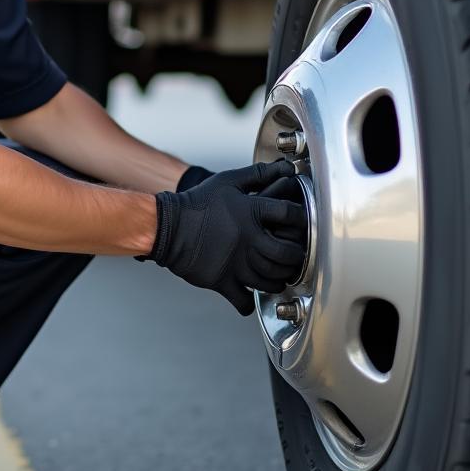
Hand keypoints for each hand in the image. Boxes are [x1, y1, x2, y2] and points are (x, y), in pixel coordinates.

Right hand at [144, 159, 307, 314]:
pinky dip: (249, 303)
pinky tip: (250, 295)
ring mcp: (236, 264)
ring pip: (270, 281)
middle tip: (293, 257)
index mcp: (251, 213)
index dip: (301, 219)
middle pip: (286, 255)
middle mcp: (248, 240)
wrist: (168, 227)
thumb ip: (258, 174)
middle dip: (295, 257)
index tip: (301, 225)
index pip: (290, 215)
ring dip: (278, 280)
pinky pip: (243, 301)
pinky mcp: (222, 281)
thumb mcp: (228, 182)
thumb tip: (285, 168)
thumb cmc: (197, 203)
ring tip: (277, 276)